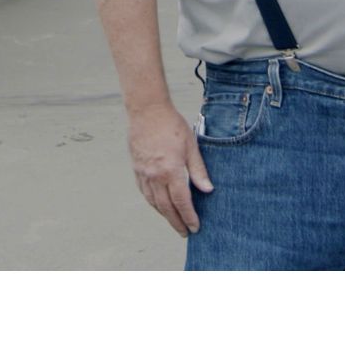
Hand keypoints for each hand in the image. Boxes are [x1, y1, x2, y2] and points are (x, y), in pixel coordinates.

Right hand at [127, 102, 212, 234]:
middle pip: (166, 207)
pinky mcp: (137, 169)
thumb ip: (198, 170)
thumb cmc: (171, 125)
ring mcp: (144, 173)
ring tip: (174, 222)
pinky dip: (153, 202)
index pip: (182, 202)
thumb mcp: (191, 145)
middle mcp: (155, 176)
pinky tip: (159, 205)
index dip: (189, 217)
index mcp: (171, 171)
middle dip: (176, 222)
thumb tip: (207, 190)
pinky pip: (145, 192)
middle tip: (184, 233)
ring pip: (154, 202)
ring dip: (164, 215)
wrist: (147, 111)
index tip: (195, 227)